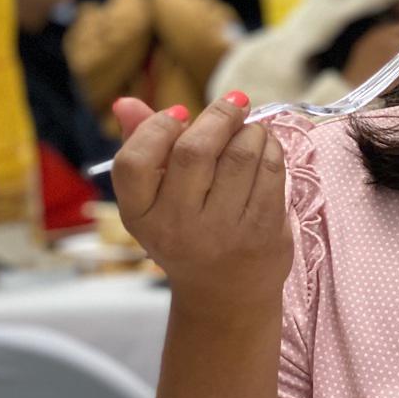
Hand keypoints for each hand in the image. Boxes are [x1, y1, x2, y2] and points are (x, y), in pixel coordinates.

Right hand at [110, 91, 291, 314]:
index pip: (133, 162)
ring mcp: (221, 232)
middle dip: (219, 116)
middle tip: (234, 104)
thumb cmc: (187, 232)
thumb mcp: (156, 199)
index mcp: (142, 215)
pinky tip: (266, 150)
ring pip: (240, 155)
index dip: (156, 128)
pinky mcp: (261, 233)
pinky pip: (271, 172)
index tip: (180, 113)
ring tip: (250, 131)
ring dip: (251, 131)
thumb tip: (127, 103)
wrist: (226, 295)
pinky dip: (272, 150)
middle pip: (194, 151)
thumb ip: (142, 147)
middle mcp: (177, 226)